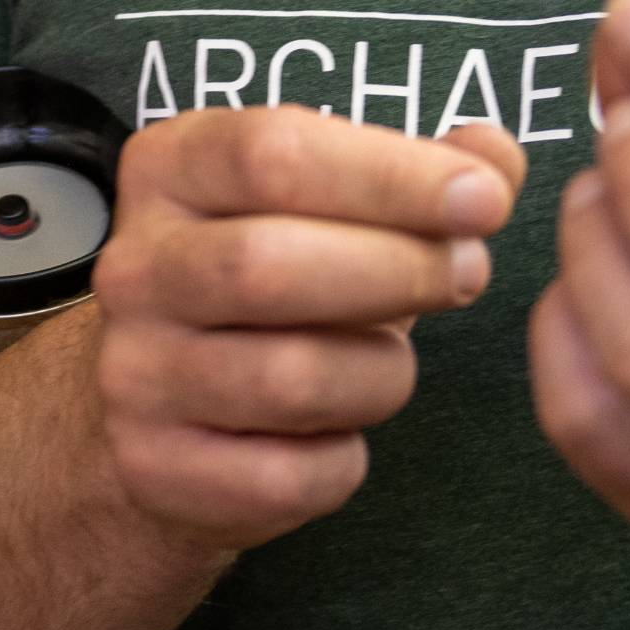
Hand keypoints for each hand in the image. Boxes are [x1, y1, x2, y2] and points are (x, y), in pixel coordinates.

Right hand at [90, 103, 525, 554]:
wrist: (164, 412)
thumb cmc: (270, 292)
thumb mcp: (331, 209)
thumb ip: (419, 176)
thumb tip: (495, 157)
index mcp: (170, 170)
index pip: (273, 153)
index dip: (392, 175)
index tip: (483, 199)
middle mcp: (136, 268)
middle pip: (269, 263)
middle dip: (399, 269)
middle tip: (469, 274)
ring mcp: (135, 374)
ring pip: (289, 378)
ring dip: (380, 374)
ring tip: (391, 363)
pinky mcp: (156, 469)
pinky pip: (289, 475)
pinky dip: (343, 460)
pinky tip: (336, 433)